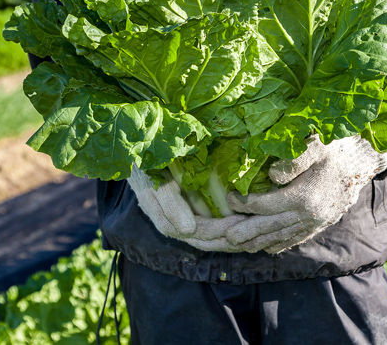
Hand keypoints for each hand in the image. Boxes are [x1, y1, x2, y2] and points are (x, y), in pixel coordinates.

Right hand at [127, 166, 248, 251]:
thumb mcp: (153, 178)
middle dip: (228, 237)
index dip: (218, 231)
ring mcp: (176, 217)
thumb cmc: (144, 161)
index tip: (240, 223)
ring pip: (205, 236)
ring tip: (250, 232)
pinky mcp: (183, 209)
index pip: (195, 233)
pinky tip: (238, 224)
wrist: (133, 146)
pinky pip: (204, 225)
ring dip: (227, 237)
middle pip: (203, 239)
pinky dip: (221, 228)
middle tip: (253, 231)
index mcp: (162, 217)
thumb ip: (169, 202)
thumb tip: (188, 230)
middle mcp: (170, 222)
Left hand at [225, 135, 386, 253]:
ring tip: (235, 244)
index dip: (244, 203)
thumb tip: (272, 177)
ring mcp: (316, 223)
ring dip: (256, 243)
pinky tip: (264, 246)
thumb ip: (293, 160)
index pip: (265, 205)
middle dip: (243, 232)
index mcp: (305, 197)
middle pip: (268, 228)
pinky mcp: (320, 225)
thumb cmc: (336, 146)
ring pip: (279, 239)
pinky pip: (294, 240)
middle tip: (221, 235)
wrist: (363, 159)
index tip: (228, 197)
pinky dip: (276, 245)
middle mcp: (310, 216)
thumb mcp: (314, 144)